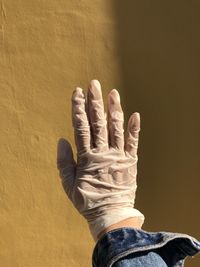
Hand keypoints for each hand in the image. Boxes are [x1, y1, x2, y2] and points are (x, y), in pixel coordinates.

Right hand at [57, 80, 143, 240]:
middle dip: (95, 102)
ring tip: (113, 93)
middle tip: (94, 84)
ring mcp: (119, 156)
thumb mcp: (68, 185)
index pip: (81, 127)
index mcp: (87, 157)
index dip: (79, 109)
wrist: (111, 215)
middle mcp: (103, 152)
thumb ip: (64, 162)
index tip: (77, 93)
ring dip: (114, 110)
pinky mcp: (131, 161)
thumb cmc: (87, 201)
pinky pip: (133, 143)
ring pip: (116, 128)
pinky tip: (135, 115)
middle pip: (99, 123)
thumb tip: (62, 140)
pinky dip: (134, 129)